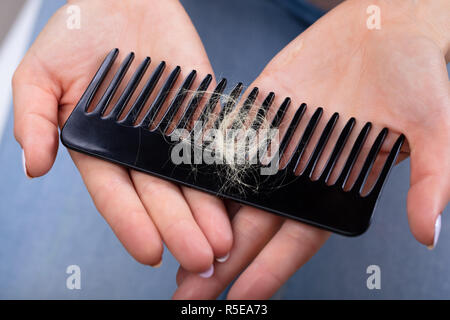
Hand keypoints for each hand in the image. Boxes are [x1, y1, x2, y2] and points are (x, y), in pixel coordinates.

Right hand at [13, 0, 232, 273]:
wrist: (121, 1)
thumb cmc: (76, 35)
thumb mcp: (39, 76)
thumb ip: (35, 120)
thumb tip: (34, 166)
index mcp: (100, 149)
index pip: (117, 196)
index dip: (133, 224)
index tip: (151, 252)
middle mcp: (139, 150)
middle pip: (161, 197)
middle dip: (180, 230)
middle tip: (201, 261)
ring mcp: (172, 133)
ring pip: (191, 180)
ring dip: (209, 213)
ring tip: (225, 244)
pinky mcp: (200, 113)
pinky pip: (214, 144)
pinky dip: (227, 172)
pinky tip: (239, 198)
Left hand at [174, 0, 449, 298]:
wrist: (385, 28)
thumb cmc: (414, 75)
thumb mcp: (431, 125)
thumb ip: (428, 178)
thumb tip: (427, 233)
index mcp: (332, 188)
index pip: (295, 240)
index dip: (268, 268)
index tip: (239, 297)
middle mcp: (297, 173)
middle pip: (253, 226)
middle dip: (222, 261)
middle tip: (188, 292)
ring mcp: (272, 144)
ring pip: (231, 192)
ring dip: (202, 222)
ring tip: (173, 251)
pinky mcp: (256, 111)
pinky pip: (224, 142)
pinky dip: (200, 165)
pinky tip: (174, 188)